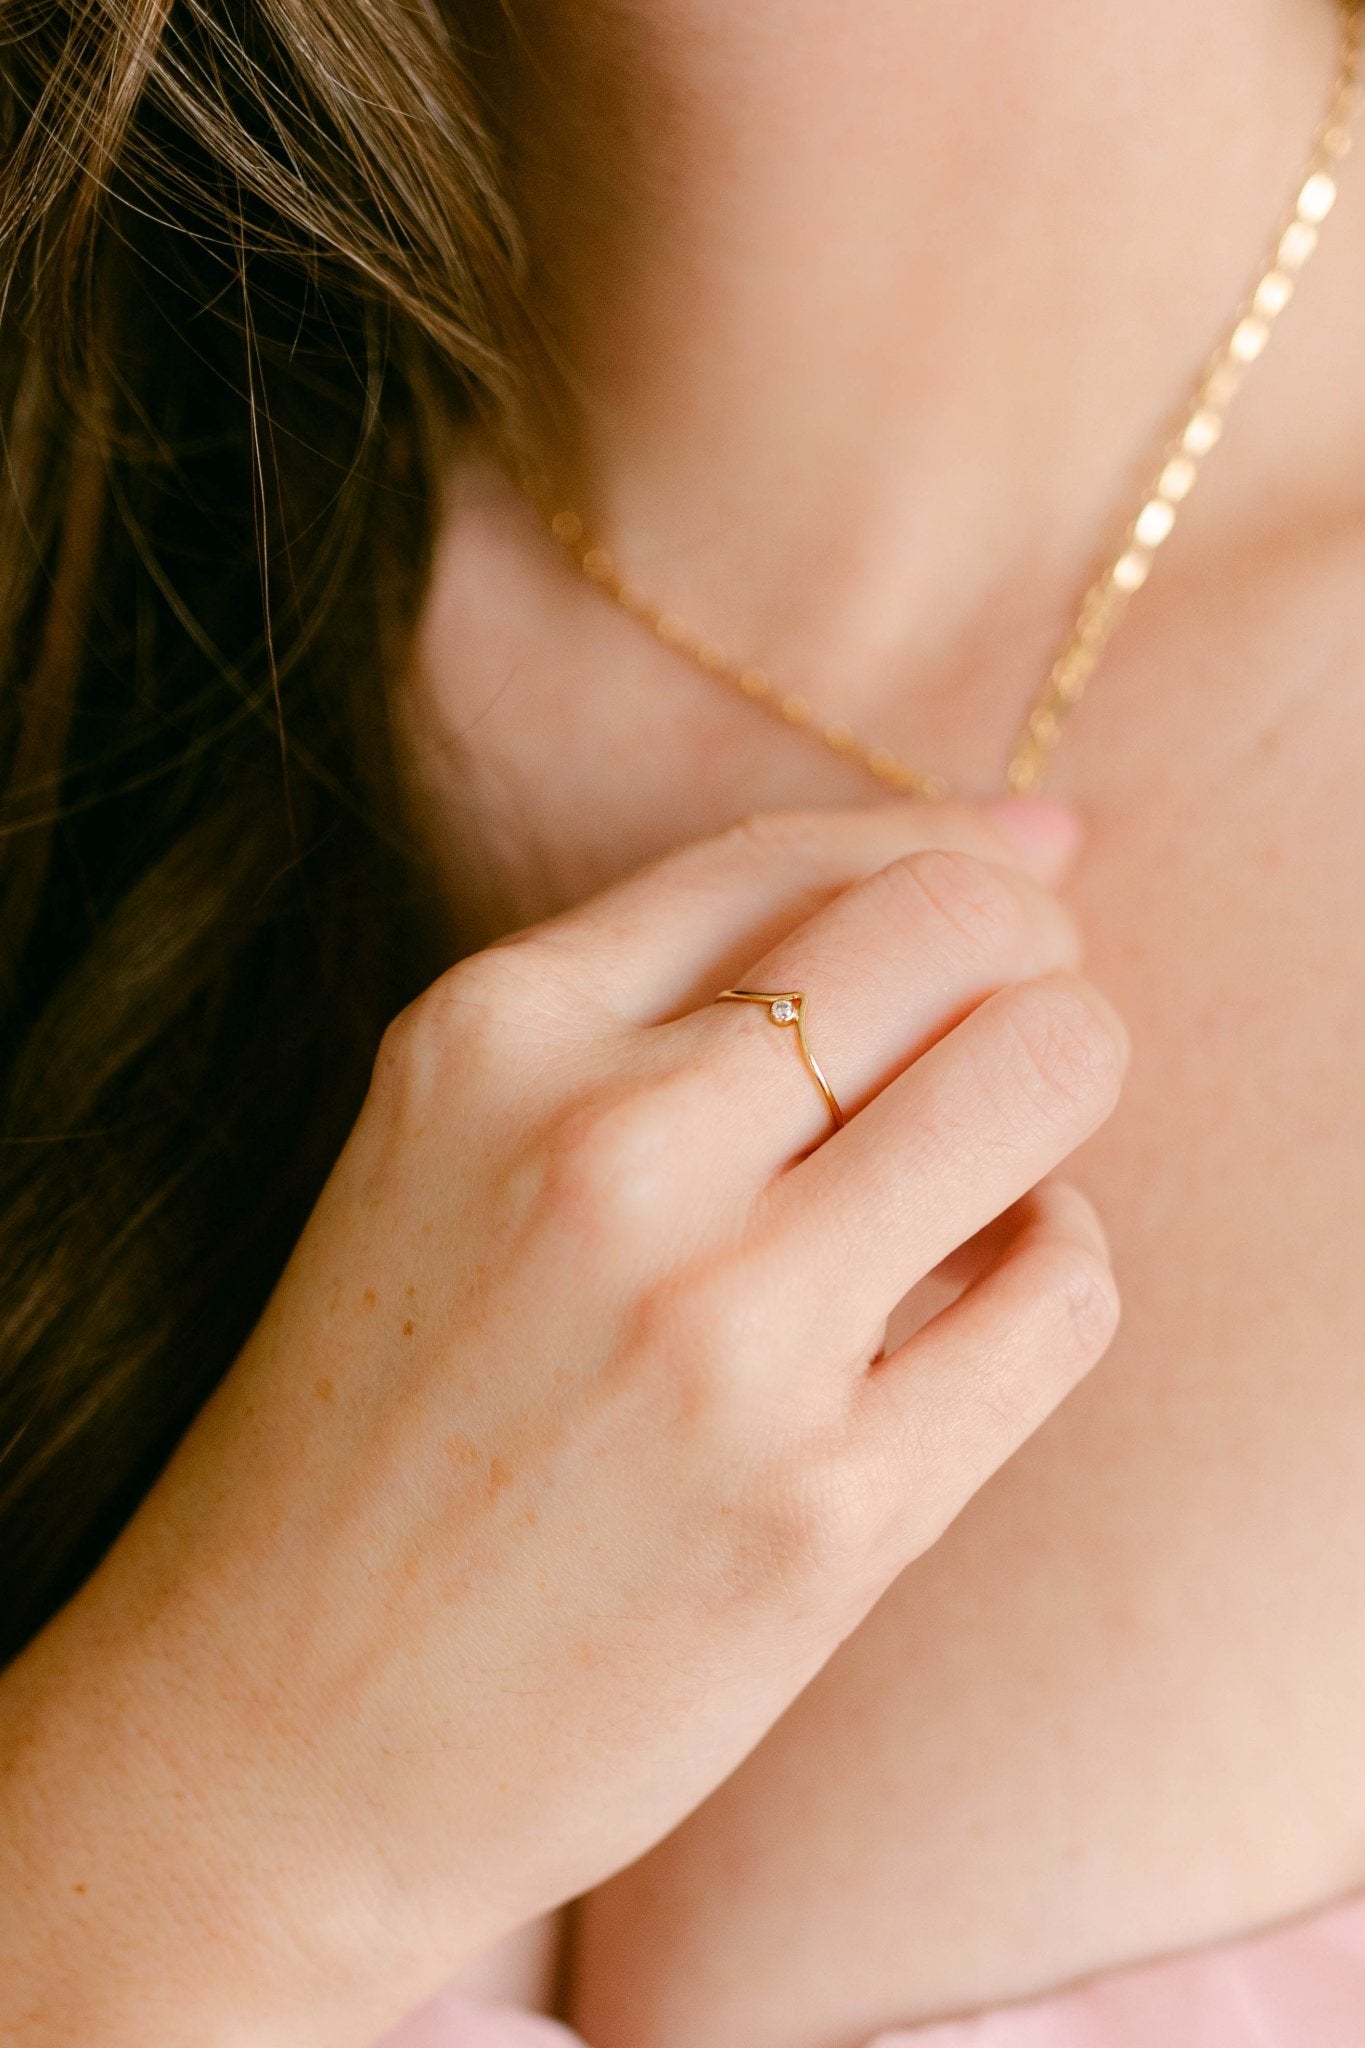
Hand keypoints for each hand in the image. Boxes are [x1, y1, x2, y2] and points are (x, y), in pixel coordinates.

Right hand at [0, 801, 1125, 2047]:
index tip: (1016, 875)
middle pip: (951, 928)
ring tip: (1003, 1155)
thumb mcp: (453, 1150)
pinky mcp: (825, 1515)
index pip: (801, 857)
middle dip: (1033, 950)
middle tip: (1024, 1017)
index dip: (948, 851)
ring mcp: (719, 1336)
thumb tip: (1016, 847)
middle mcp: (603, 1155)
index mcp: (491, 1041)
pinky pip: (1060, 1293)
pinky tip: (981, 1298)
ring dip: (1062, 1086)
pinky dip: (1057, 1263)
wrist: (271, 1739)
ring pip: (1040, 1075)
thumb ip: (683, 1004)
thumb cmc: (378, 1427)